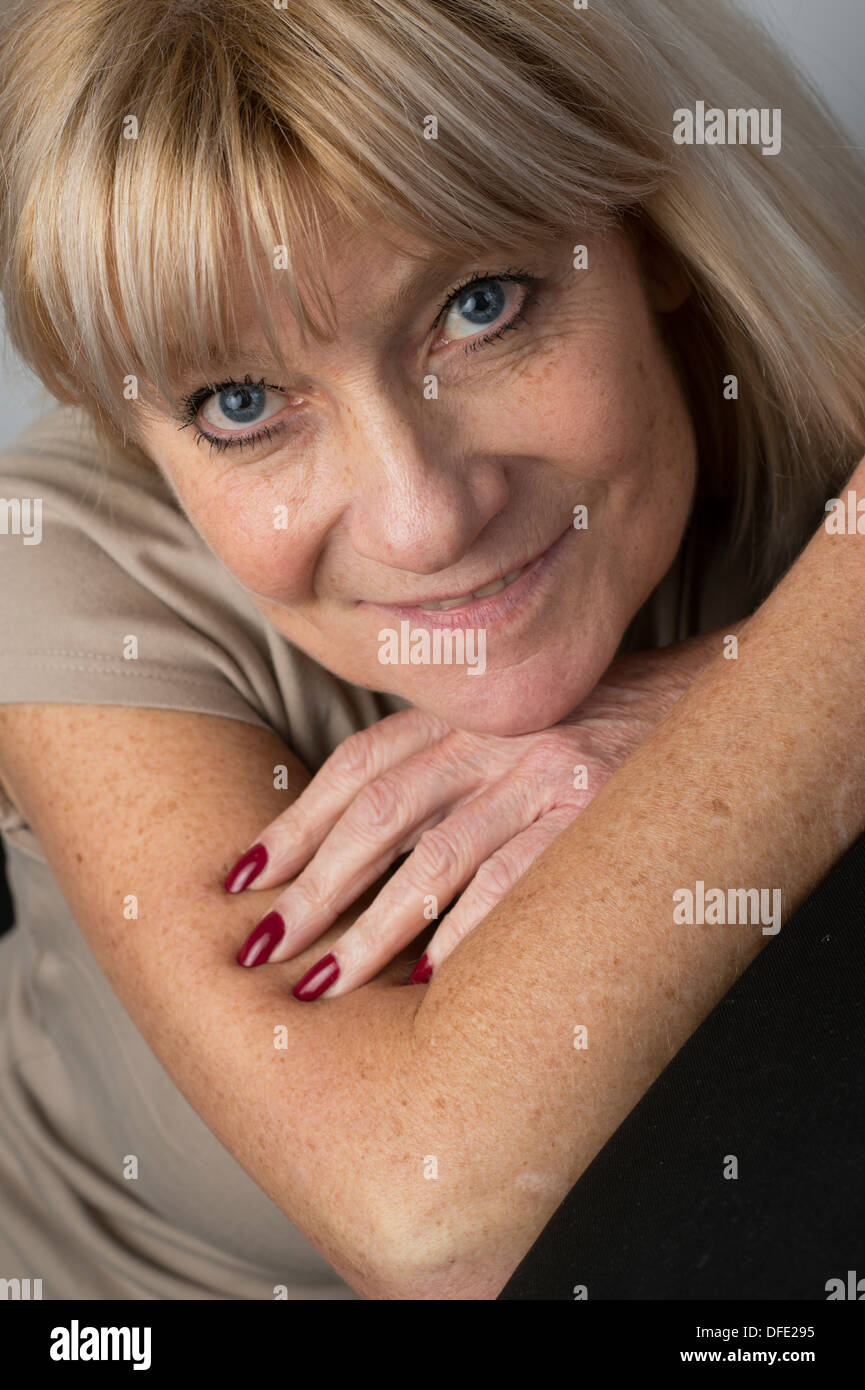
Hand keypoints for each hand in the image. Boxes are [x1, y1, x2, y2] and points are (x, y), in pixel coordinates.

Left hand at [227, 629, 734, 996]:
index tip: (243, 876)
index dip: (295, 822)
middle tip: (262, 947)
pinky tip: (424, 981)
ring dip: (371, 930)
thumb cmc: (600, 723)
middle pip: (380, 818)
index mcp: (464, 712)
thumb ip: (445, 760)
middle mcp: (493, 736)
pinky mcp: (592, 812)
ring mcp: (543, 772)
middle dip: (313, 887)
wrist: (707, 704)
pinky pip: (513, 885)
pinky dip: (464, 936)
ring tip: (321, 984)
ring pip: (436, 862)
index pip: (358, 768)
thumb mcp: (510, 721)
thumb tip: (364, 847)